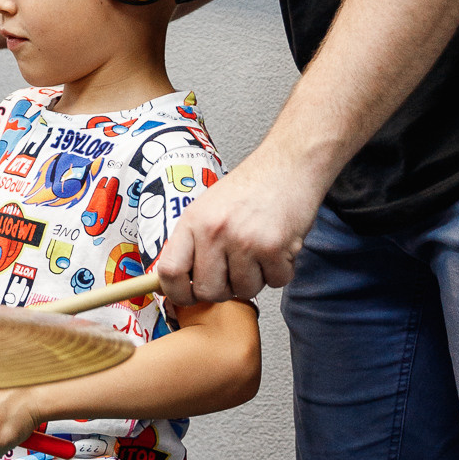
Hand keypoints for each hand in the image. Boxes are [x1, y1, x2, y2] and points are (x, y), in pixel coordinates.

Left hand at [152, 151, 321, 302]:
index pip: (169, 271)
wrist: (289, 163)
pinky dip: (280, 271)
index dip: (177, 293)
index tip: (188, 296)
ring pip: (245, 290)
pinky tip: (279, 247)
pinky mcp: (273, 247)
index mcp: (193, 221)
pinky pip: (275, 282)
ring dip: (256, 278)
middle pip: (208, 291)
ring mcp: (244, 240)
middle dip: (224, 289)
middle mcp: (214, 231)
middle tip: (235, 270)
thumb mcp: (208, 208)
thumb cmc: (251, 187)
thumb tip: (170, 282)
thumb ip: (191, 243)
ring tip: (260, 251)